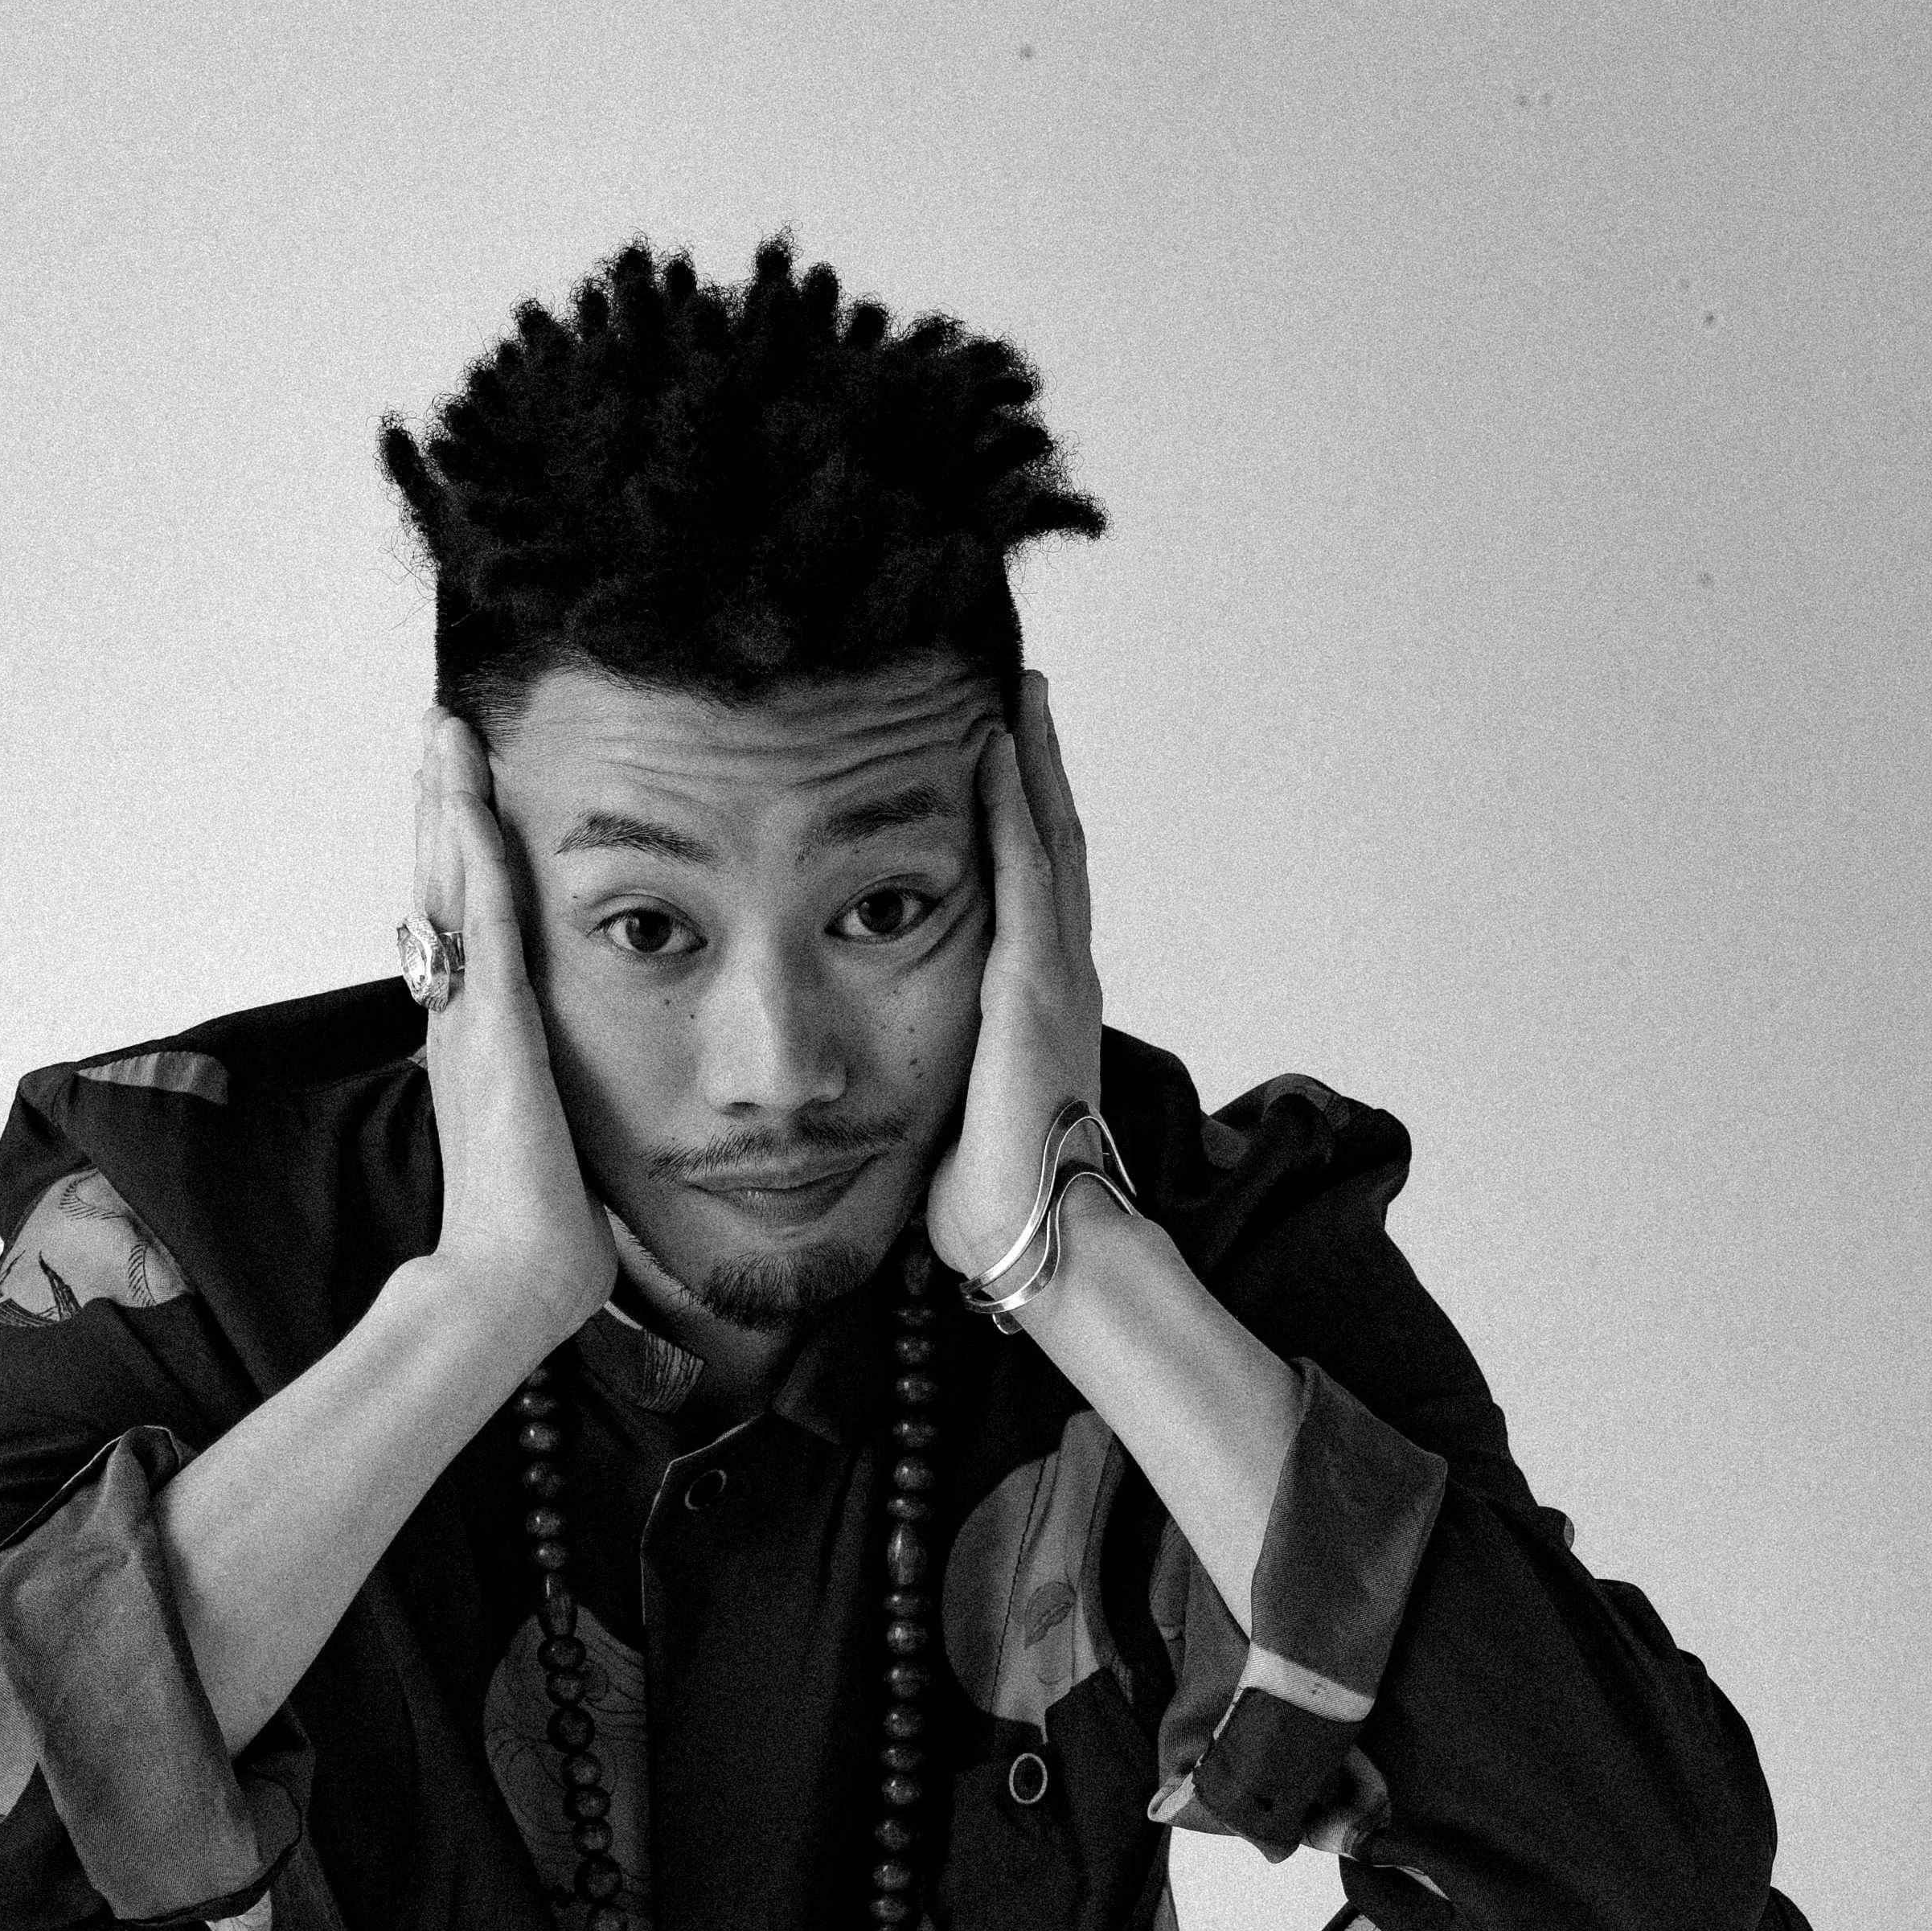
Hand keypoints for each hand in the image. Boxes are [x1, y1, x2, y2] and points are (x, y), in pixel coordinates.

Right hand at [412, 709, 616, 1357]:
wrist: (514, 1282)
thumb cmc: (540, 1232)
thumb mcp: (550, 1141)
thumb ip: (553, 1103)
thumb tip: (576, 1102)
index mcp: (471, 1040)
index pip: (460, 921)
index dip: (457, 850)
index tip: (459, 787)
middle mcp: (458, 1019)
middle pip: (440, 885)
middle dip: (439, 802)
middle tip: (436, 726)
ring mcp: (469, 1022)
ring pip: (451, 888)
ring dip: (447, 805)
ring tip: (442, 731)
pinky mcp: (495, 1036)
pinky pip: (483, 927)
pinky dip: (477, 860)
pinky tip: (475, 803)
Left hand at [924, 674, 1107, 1288]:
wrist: (1033, 1235)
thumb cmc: (983, 1193)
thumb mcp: (947, 1104)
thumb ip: (928, 1064)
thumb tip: (873, 1062)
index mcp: (1037, 1004)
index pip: (1032, 890)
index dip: (1020, 821)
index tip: (998, 758)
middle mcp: (1058, 977)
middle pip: (1053, 846)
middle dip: (1036, 770)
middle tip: (1020, 695)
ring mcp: (1056, 977)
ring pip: (1050, 844)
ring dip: (1032, 767)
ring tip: (1017, 696)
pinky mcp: (1036, 988)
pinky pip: (1030, 878)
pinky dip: (1016, 812)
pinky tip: (995, 757)